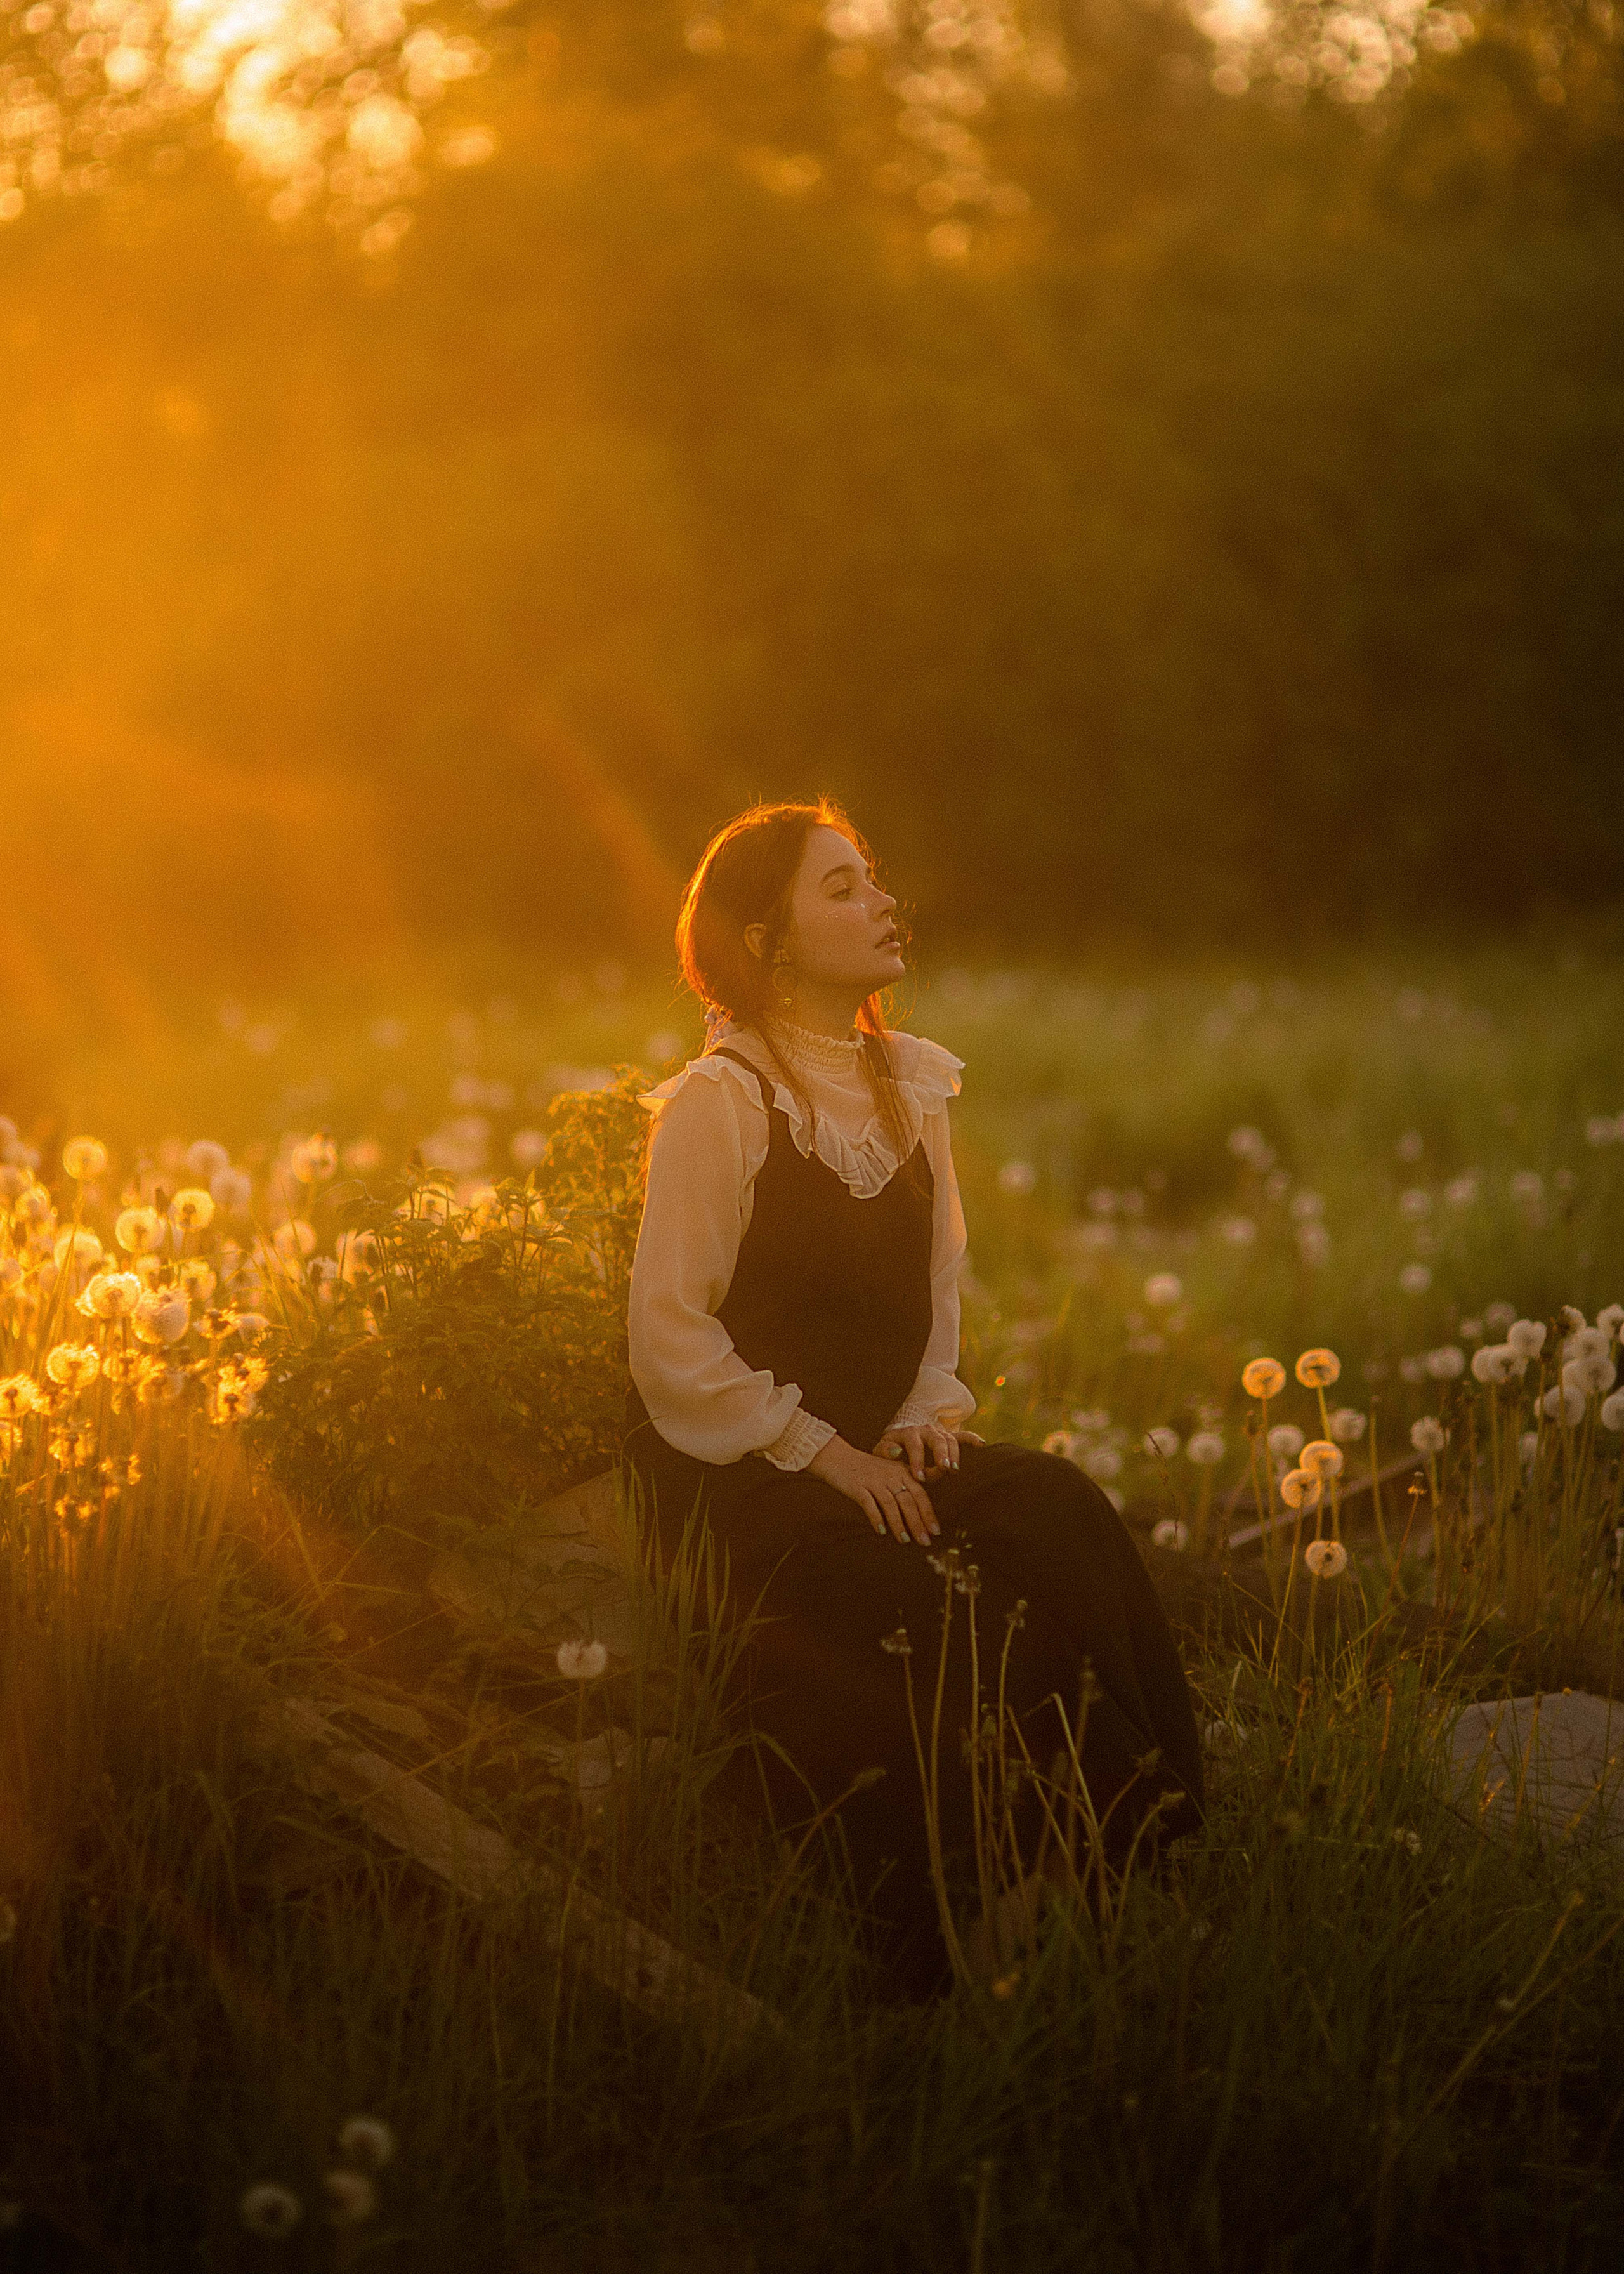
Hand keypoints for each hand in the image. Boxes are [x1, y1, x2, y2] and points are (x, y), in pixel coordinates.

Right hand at [807, 1434, 940, 1546]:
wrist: (837, 1457)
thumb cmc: (865, 1469)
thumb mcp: (889, 1472)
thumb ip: (904, 1487)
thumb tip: (917, 1514)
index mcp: (901, 1471)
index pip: (920, 1494)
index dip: (929, 1513)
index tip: (935, 1531)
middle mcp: (890, 1475)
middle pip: (908, 1501)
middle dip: (918, 1523)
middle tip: (925, 1542)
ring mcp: (874, 1481)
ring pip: (891, 1505)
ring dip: (899, 1525)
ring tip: (904, 1540)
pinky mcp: (858, 1487)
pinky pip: (869, 1505)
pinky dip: (876, 1518)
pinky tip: (881, 1532)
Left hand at [873, 1424, 984, 1481]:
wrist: (899, 1439)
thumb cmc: (889, 1450)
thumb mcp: (881, 1450)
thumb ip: (885, 1451)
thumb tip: (896, 1451)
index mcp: (908, 1433)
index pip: (915, 1445)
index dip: (917, 1461)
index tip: (919, 1477)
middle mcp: (925, 1429)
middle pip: (936, 1439)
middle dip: (941, 1453)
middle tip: (944, 1468)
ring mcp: (939, 1432)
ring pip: (950, 1439)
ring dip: (954, 1453)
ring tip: (954, 1469)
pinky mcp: (949, 1437)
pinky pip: (963, 1435)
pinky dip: (972, 1439)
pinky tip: (982, 1445)